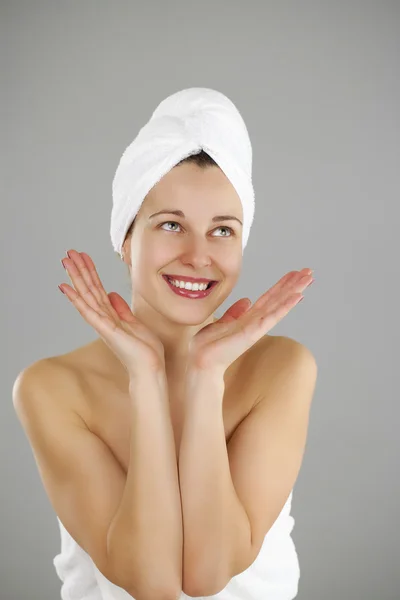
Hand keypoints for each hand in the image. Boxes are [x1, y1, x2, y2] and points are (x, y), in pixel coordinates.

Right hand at [59, 250, 165, 375]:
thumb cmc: (144, 350)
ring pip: (87, 295)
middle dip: (80, 270)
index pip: (98, 289)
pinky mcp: (106, 330)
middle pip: (89, 289)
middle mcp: (103, 318)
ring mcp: (103, 324)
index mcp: (110, 315)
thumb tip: (112, 294)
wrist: (150, 368)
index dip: (91, 272)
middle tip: (69, 252)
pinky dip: (77, 299)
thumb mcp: (134, 323)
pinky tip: (66, 288)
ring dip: (76, 277)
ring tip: (66, 261)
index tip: (83, 256)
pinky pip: (89, 311)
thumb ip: (121, 309)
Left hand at [187, 268, 313, 373]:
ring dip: (294, 290)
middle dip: (294, 284)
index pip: (269, 297)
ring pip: (280, 304)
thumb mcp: (222, 322)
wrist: (201, 360)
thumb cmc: (209, 345)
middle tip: (309, 271)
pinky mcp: (254, 332)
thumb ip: (234, 312)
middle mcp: (256, 321)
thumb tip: (247, 300)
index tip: (294, 273)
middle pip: (278, 298)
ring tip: (308, 278)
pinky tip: (297, 296)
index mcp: (249, 318)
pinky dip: (285, 306)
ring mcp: (257, 326)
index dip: (281, 285)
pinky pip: (272, 316)